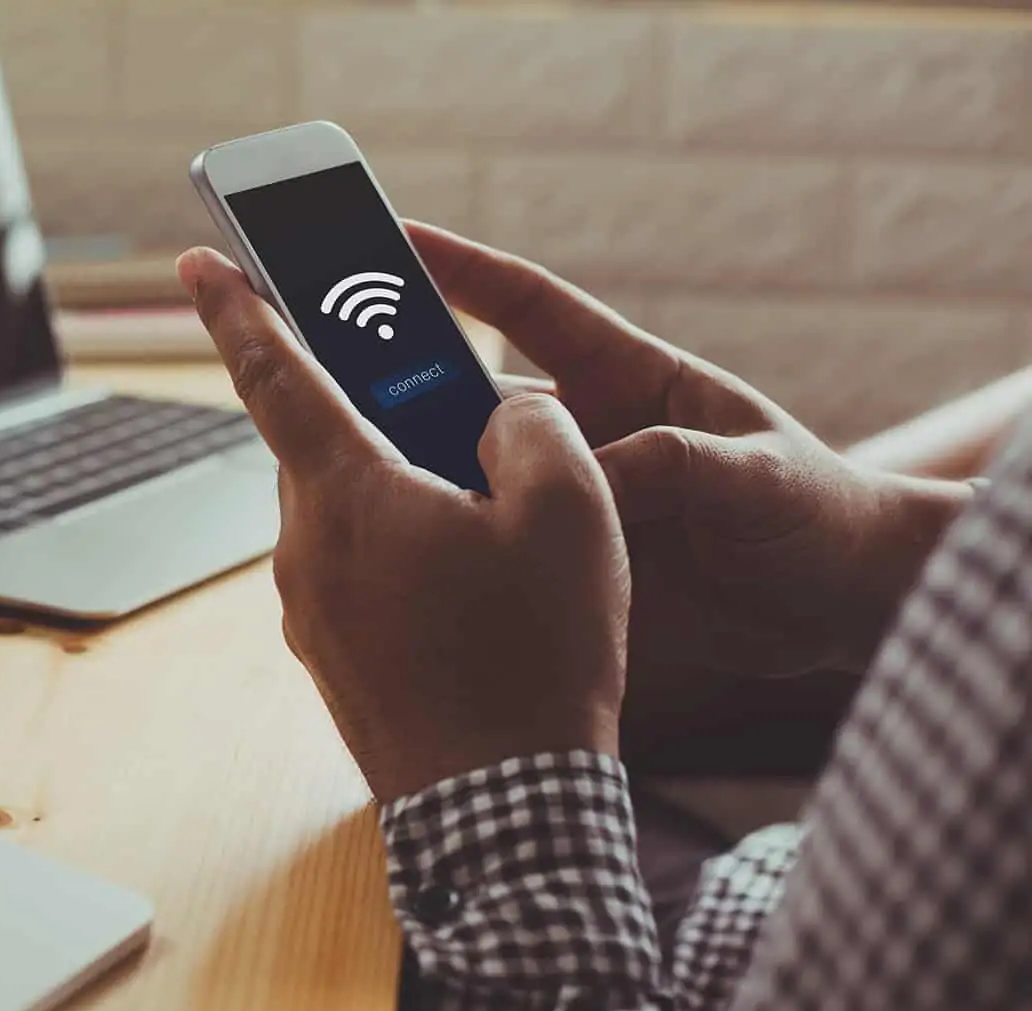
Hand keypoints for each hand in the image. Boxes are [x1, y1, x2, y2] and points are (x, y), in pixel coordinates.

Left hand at [178, 247, 629, 800]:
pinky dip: (404, 554)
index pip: (272, 373)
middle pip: (325, 445)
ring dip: (402, 492)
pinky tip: (476, 587)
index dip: (236, 306)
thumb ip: (529, 427)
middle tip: (437, 395)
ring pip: (349, 514)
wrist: (501, 814)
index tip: (198, 259)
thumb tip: (499, 417)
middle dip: (374, 410)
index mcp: (345, 494)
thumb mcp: (570, 511)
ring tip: (493, 512)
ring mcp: (312, 615)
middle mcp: (305, 551)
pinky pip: (359, 576)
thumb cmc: (535, 660)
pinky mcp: (334, 662)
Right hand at [408, 225, 970, 732]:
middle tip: (334, 383)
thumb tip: (586, 479)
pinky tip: (404, 565)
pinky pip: (495, 560)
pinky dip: (451, 560)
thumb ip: (673, 464)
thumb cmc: (816, 511)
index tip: (395, 241)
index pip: (531, 309)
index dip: (463, 271)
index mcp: (629, 380)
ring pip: (471, 483)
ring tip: (355, 484)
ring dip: (421, 484)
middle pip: (475, 400)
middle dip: (403, 386)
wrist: (840, 606)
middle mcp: (584, 437)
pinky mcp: (565, 572)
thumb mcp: (755, 475)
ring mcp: (568, 505)